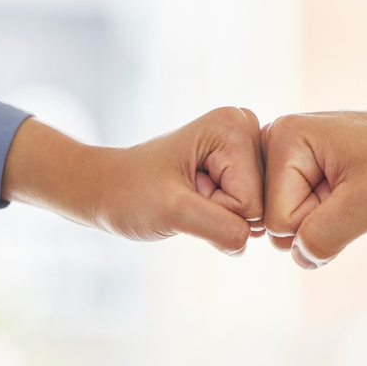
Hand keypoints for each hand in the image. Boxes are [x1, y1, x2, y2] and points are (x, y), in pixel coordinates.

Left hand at [1, 107, 264, 254]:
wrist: (104, 187)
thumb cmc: (129, 194)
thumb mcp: (173, 212)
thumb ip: (220, 227)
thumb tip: (249, 240)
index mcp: (234, 125)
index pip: (253, 200)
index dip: (217, 209)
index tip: (186, 191)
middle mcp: (247, 127)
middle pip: (261, 203)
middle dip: (222, 211)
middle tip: (187, 194)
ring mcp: (246, 146)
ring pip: (257, 211)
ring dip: (220, 214)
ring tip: (189, 194)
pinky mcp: (241, 165)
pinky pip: (250, 212)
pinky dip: (221, 215)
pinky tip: (197, 197)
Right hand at [261, 107, 366, 268]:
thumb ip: (326, 234)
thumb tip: (300, 257)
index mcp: (283, 138)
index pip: (277, 219)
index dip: (319, 219)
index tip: (353, 191)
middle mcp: (276, 145)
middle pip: (277, 224)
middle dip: (319, 223)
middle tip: (356, 193)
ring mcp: (288, 162)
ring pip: (290, 228)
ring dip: (327, 223)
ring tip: (355, 193)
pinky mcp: (301, 176)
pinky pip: (302, 222)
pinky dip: (330, 220)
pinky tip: (349, 196)